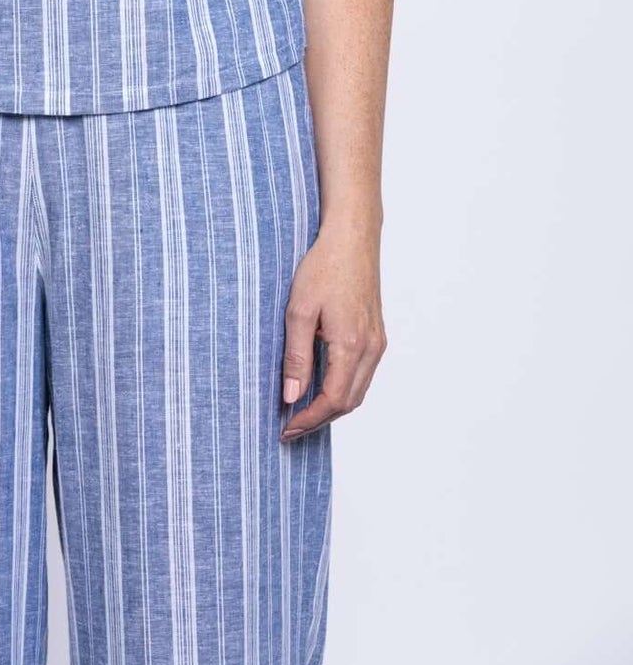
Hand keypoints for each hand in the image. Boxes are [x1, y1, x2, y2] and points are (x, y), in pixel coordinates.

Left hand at [279, 220, 385, 440]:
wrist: (352, 237)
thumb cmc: (324, 266)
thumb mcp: (299, 310)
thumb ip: (296, 357)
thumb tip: (291, 396)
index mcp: (352, 345)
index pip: (333, 400)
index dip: (309, 419)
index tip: (286, 427)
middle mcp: (371, 348)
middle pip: (349, 402)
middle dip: (320, 418)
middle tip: (290, 425)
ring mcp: (377, 341)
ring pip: (358, 389)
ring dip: (332, 405)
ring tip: (302, 409)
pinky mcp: (376, 334)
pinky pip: (362, 373)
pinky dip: (342, 387)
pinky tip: (320, 384)